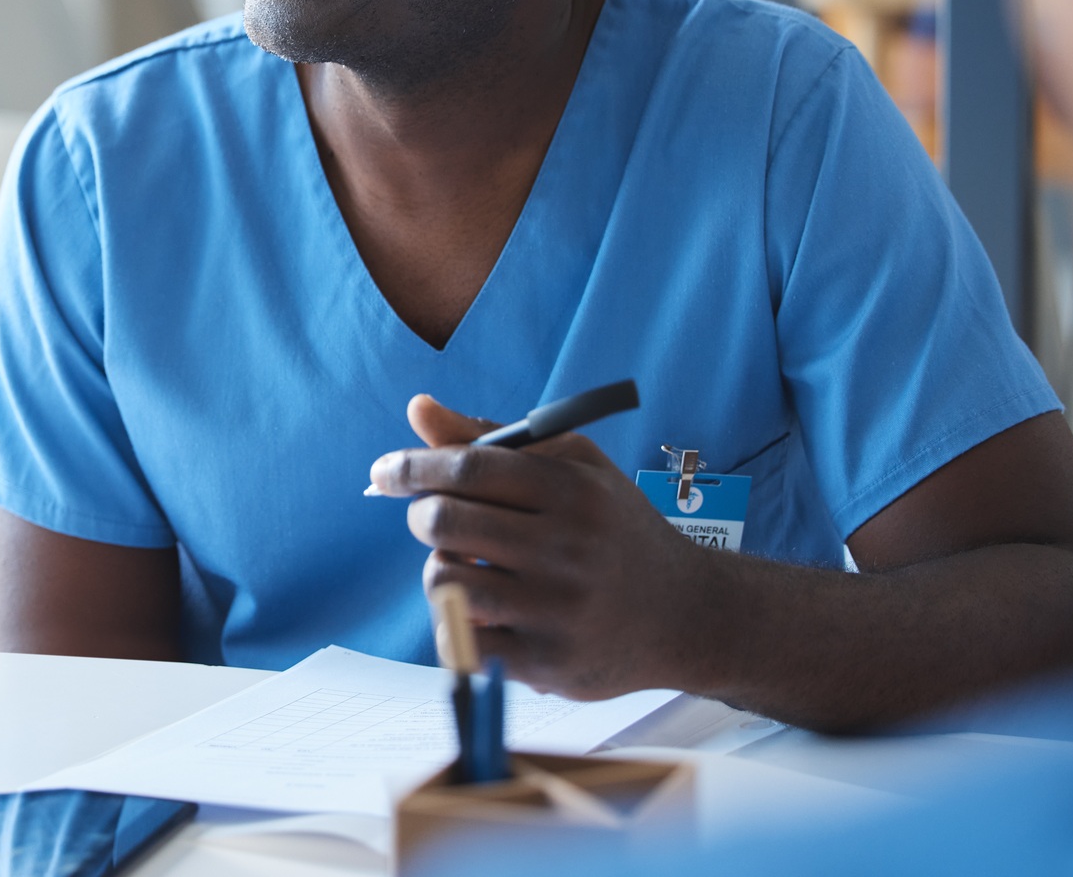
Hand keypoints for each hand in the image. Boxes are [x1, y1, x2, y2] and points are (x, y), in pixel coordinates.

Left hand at [369, 394, 714, 699]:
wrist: (687, 614)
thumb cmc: (614, 530)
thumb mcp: (572, 468)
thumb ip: (490, 437)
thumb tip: (417, 409)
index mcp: (572, 491)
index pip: (468, 467)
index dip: (413, 466)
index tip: (385, 472)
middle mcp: (567, 548)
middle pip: (444, 522)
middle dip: (422, 515)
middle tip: (432, 518)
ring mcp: (557, 610)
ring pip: (444, 579)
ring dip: (439, 568)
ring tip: (466, 565)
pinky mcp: (547, 663)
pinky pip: (462, 639)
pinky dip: (458, 622)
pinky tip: (484, 610)